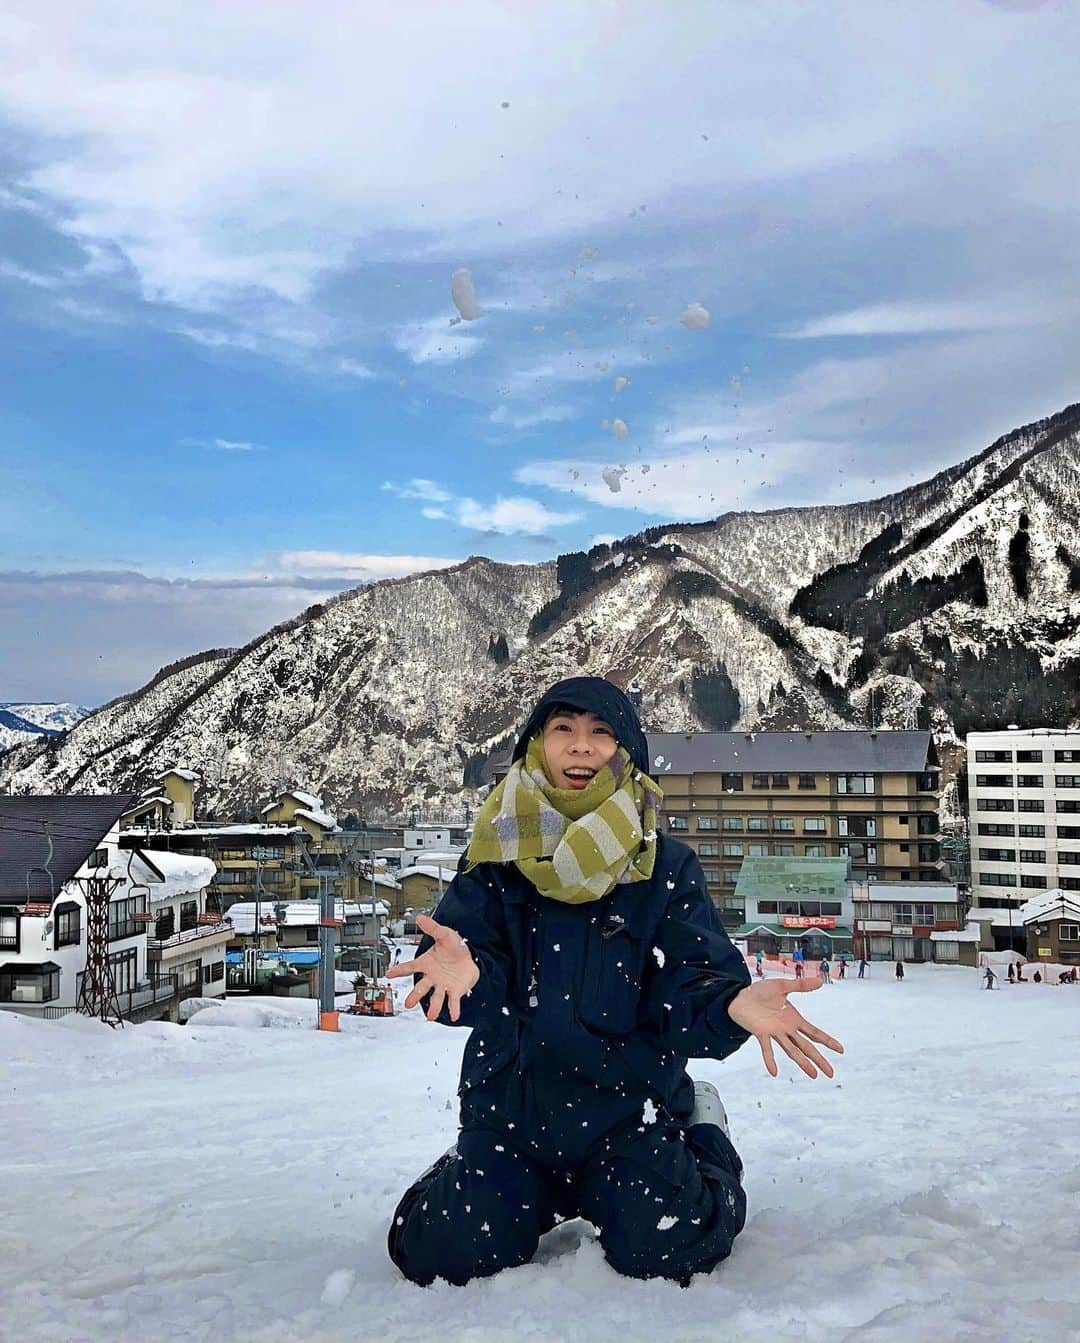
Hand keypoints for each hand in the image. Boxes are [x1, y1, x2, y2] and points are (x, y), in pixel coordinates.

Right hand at [385, 914, 479, 1021]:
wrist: (470, 957)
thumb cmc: (454, 947)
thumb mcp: (444, 934)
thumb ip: (432, 928)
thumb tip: (420, 917)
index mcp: (426, 964)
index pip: (410, 967)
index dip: (399, 970)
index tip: (389, 974)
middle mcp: (432, 977)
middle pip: (421, 987)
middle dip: (414, 995)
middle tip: (408, 1003)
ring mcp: (443, 985)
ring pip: (436, 997)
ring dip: (433, 1007)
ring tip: (430, 1015)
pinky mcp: (455, 990)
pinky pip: (453, 1001)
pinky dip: (453, 1009)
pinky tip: (454, 1015)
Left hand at [727, 976, 843, 1079]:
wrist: (739, 995)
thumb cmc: (759, 992)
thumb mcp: (782, 986)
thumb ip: (800, 985)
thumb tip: (820, 981)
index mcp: (793, 1019)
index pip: (814, 1033)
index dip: (827, 1041)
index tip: (840, 1050)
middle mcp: (786, 1029)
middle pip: (806, 1046)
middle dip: (819, 1059)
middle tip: (830, 1073)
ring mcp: (774, 1032)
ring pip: (791, 1050)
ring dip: (802, 1062)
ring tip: (813, 1074)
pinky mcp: (761, 1032)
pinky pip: (766, 1048)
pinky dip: (770, 1059)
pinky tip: (774, 1071)